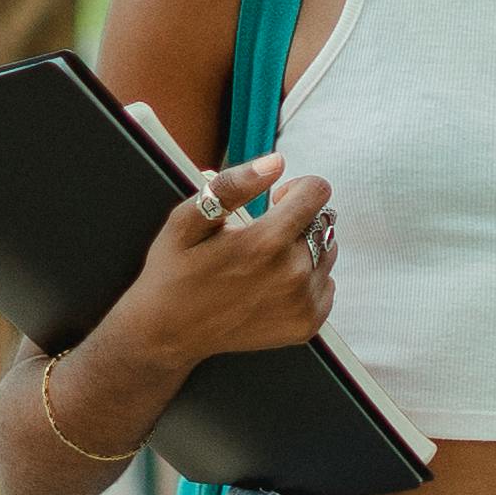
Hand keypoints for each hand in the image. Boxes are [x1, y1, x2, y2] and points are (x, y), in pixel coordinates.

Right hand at [111, 156, 335, 370]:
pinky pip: (327, 286)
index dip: (297, 189)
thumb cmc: (175, 271)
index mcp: (266, 242)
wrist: (168, 333)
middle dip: (298, 221)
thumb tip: (277, 162)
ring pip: (327, 253)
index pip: (317, 192)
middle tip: (261, 237)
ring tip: (266, 262)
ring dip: (305, 250)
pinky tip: (274, 285)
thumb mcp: (187, 220)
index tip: (275, 201)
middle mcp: (293, 274)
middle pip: (323, 223)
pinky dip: (308, 281)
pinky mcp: (306, 325)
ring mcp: (302, 303)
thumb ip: (232, 185)